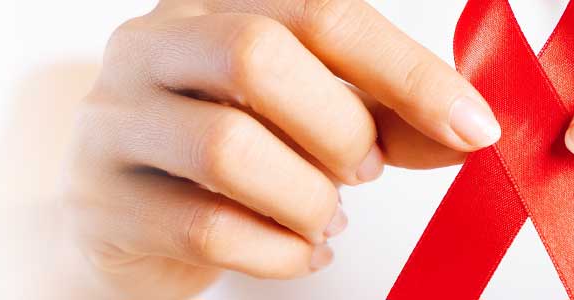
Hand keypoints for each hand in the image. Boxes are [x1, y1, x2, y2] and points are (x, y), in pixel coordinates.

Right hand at [67, 0, 497, 297]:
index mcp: (216, 4)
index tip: (470, 125)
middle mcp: (153, 44)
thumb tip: (467, 130)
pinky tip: (296, 251)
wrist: (127, 221)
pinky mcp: (102, 202)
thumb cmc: (230, 159)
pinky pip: (206, 227)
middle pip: (258, 57)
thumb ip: (389, 117)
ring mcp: (114, 121)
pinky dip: (277, 250)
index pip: (324, 15)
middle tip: (364, 170)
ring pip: (229, 147)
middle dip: (340, 127)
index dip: (408, 73)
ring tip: (324, 217)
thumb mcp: (313, 120)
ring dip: (308, 198)